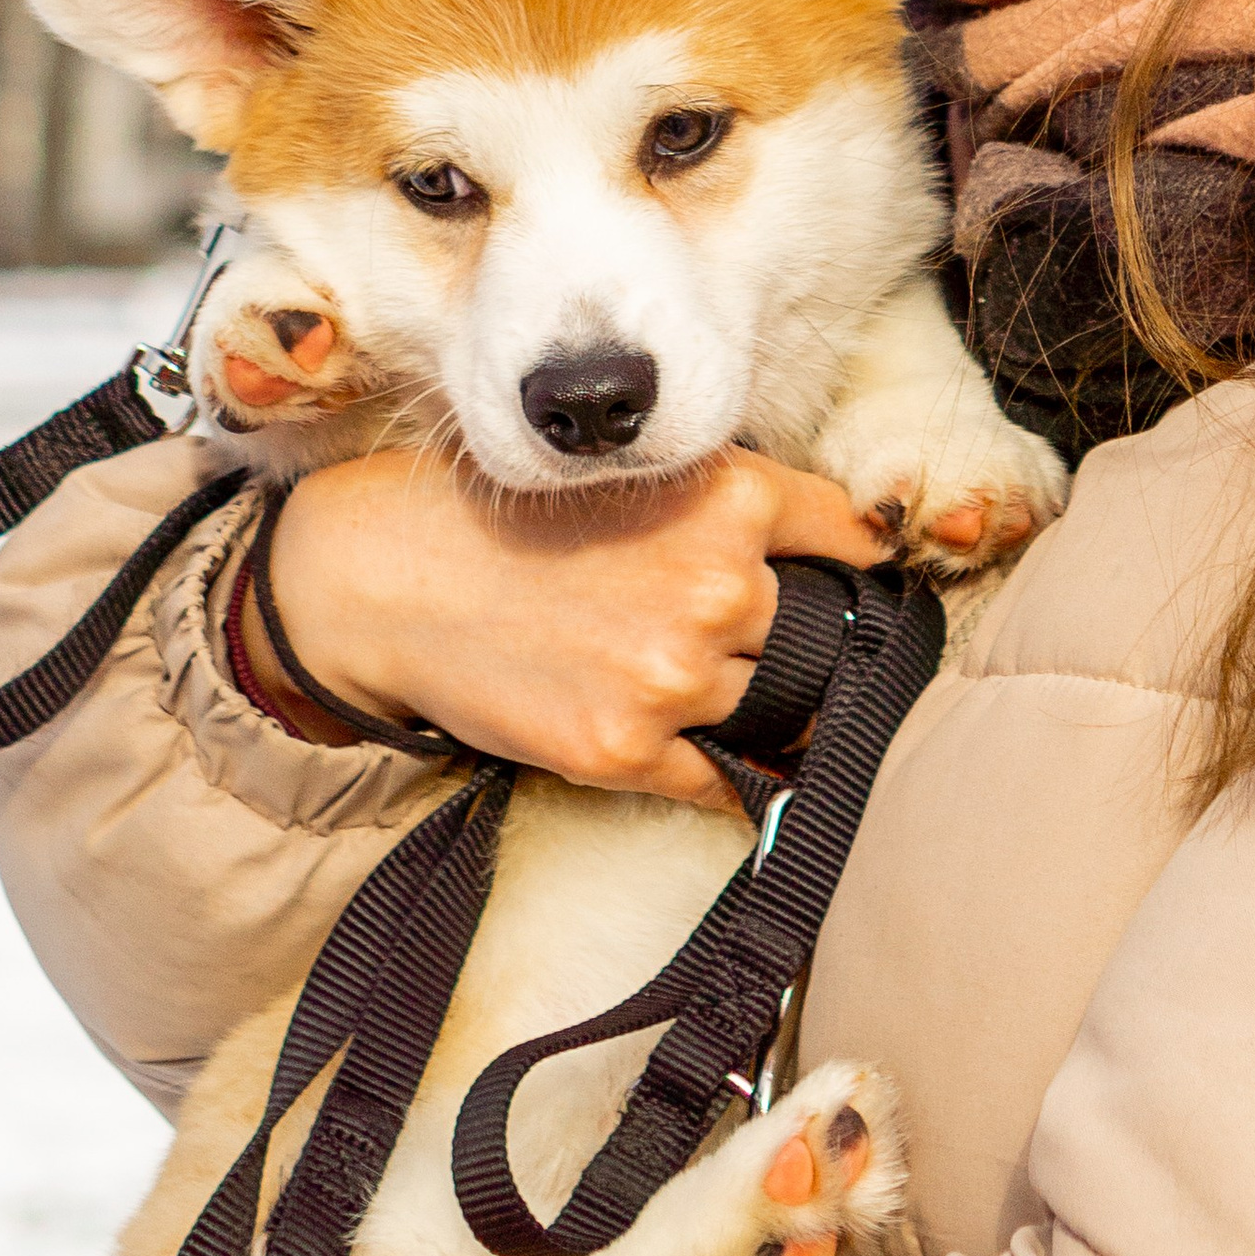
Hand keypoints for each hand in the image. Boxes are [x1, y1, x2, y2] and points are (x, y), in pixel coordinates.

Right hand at [240, 444, 889, 803]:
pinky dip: (727, 775)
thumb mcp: (635, 475)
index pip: (848, 536)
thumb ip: (733, 508)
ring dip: (757, 709)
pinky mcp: (625, 749)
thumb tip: (846, 553)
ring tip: (704, 690)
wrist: (390, 575)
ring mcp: (674, 677)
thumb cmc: (511, 518)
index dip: (859, 563)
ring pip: (773, 711)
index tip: (864, 584)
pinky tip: (699, 750)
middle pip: (814, 635)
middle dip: (793, 642)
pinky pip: (722, 780)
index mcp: (728, 499)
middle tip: (760, 643)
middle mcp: (716, 587)